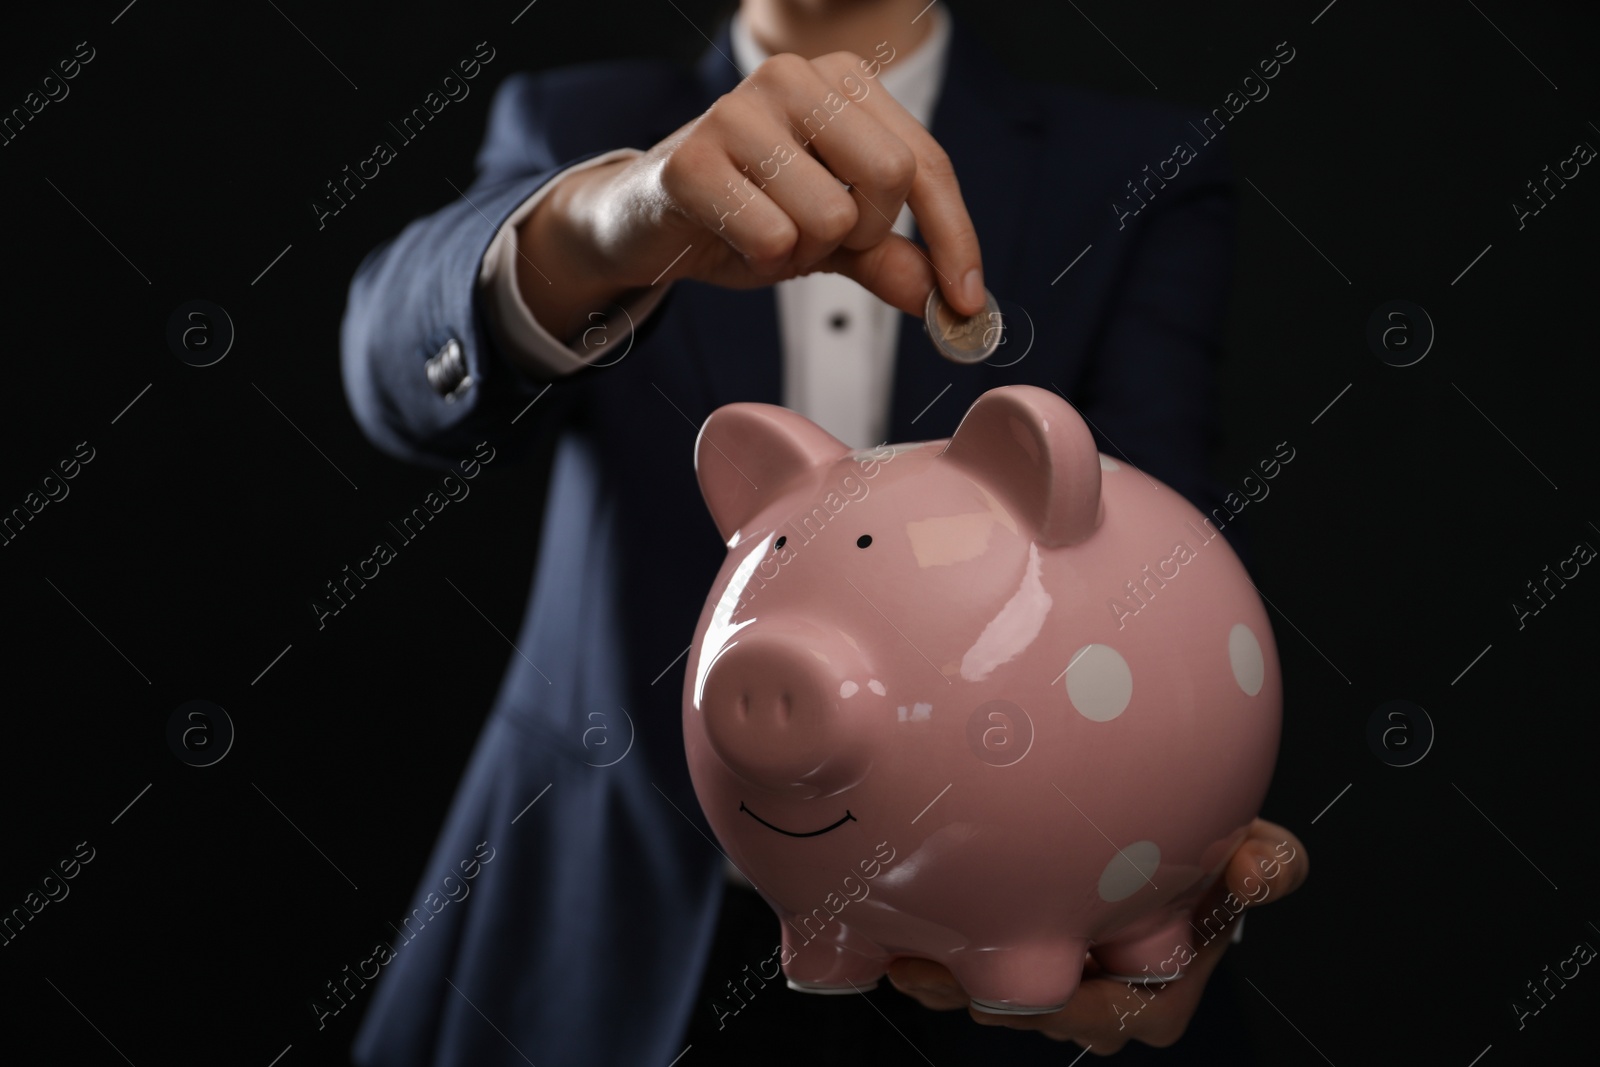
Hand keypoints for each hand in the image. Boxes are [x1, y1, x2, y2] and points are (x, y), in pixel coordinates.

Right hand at [519, 50, 985, 335]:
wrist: (644, 220)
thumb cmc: (746, 214)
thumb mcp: (832, 237)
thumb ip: (891, 258)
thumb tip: (952, 301)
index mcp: (842, 81)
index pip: (926, 162)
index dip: (955, 238)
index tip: (969, 301)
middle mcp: (795, 77)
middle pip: (890, 180)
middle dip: (867, 235)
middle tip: (823, 241)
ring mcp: (740, 110)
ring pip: (833, 217)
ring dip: (807, 252)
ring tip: (768, 234)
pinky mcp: (693, 158)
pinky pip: (774, 238)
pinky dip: (764, 261)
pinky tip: (732, 238)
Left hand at [887, 818, 1309, 1054]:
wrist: (1166, 847)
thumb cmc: (1207, 859)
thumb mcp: (1251, 851)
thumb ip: (1270, 864)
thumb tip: (1260, 871)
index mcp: (1157, 998)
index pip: (1113, 1018)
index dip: (1076, 1008)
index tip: (1045, 983)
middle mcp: (1103, 1005)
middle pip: (1041, 1015)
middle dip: (991, 999)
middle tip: (938, 974)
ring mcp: (1055, 988)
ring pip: (1000, 1000)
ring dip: (953, 984)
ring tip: (911, 962)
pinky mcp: (1018, 965)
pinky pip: (974, 976)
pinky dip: (942, 962)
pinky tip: (903, 945)